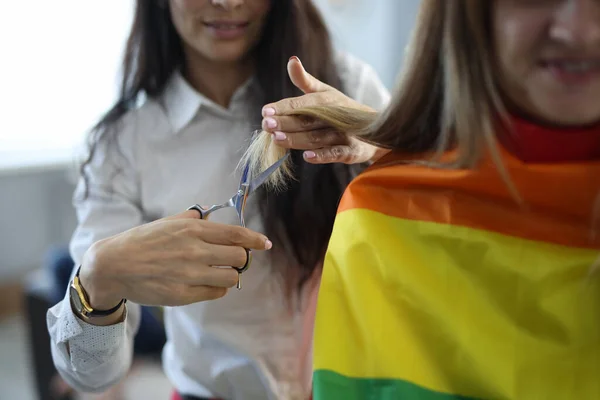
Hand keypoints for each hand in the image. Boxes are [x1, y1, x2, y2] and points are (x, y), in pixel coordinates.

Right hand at [79, 210, 271, 309]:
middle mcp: (194, 251)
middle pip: (239, 257)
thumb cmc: (142, 241)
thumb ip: (193, 219)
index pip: (236, 235)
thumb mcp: (167, 223)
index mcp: (192, 230)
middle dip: (242, 258)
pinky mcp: (184, 295)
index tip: (265, 243)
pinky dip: (217, 287)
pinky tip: (206, 282)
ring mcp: (190, 275)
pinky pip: (216, 292)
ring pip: (231, 277)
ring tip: (219, 270)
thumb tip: (212, 215)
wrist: (113, 266)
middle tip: (234, 258)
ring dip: (230, 274)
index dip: (255, 240)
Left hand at [261, 56, 388, 163]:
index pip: (302, 104)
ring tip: (276, 139)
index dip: (284, 107)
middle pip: (306, 120)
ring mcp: (344, 134)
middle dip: (286, 122)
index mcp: (326, 100)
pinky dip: (322, 155)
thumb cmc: (341, 109)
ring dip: (297, 139)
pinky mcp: (351, 151)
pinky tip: (307, 157)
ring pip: (317, 137)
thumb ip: (304, 80)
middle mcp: (335, 116)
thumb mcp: (325, 92)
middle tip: (266, 125)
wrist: (375, 129)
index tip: (266, 111)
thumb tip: (291, 60)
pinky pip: (335, 153)